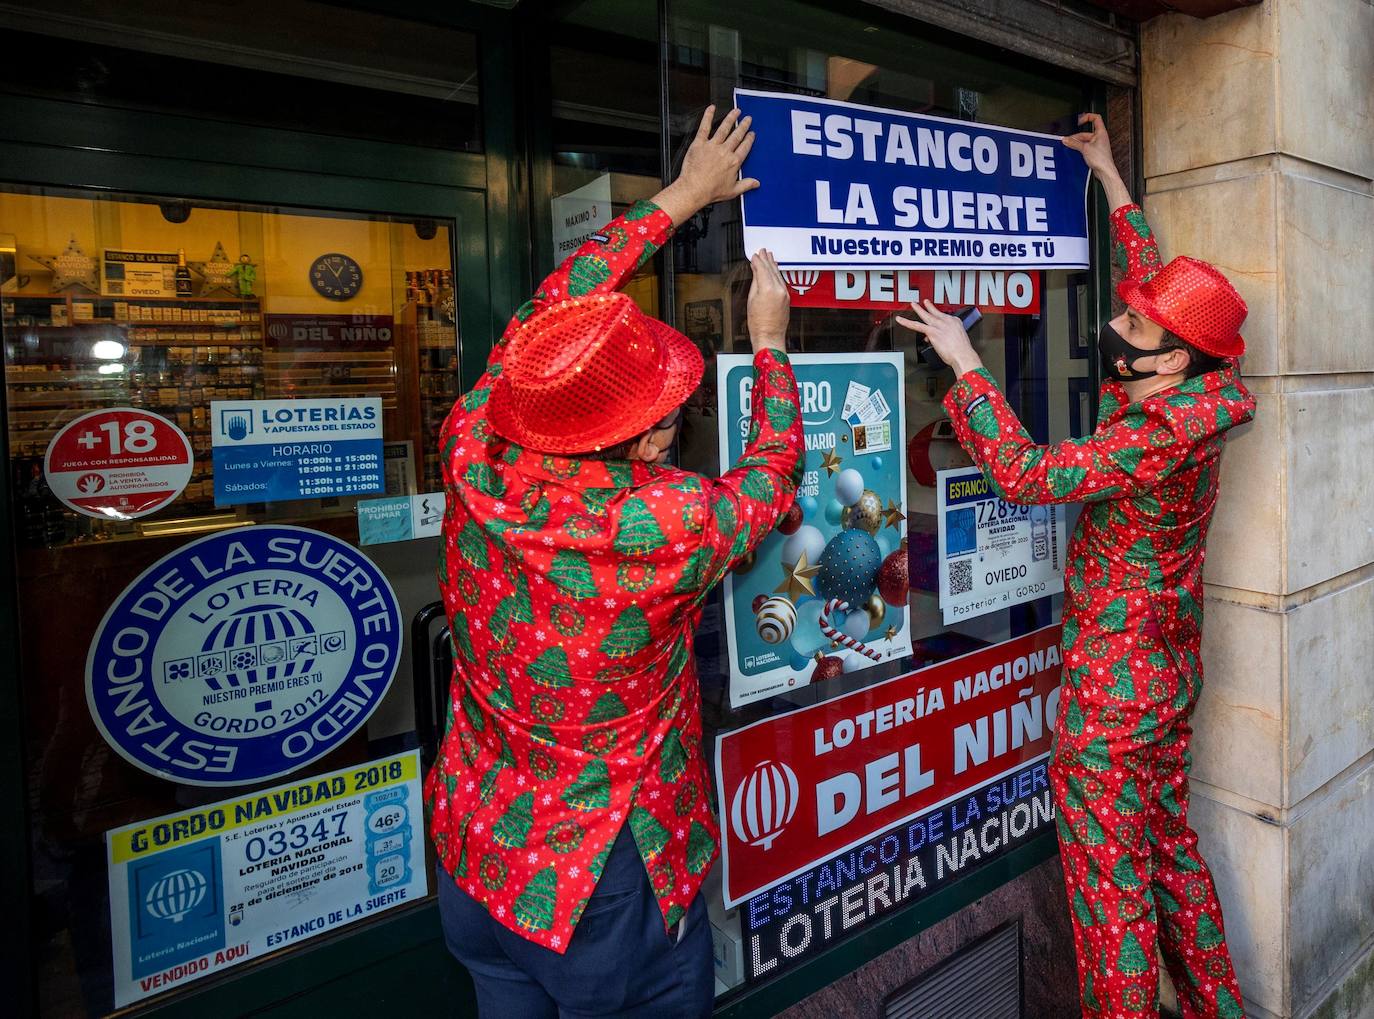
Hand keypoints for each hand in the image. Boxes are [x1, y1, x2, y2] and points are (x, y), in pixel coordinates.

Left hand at [654, 105, 757, 223]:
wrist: (694, 189)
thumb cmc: (711, 191)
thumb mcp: (733, 191)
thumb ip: (746, 184)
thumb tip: (756, 183)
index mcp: (734, 162)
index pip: (744, 147)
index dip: (749, 139)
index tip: (751, 134)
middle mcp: (725, 151)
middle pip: (737, 135)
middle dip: (743, 126)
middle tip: (748, 119)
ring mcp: (712, 146)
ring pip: (724, 128)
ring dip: (731, 118)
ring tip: (736, 112)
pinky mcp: (700, 143)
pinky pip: (705, 127)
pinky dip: (708, 116)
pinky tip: (712, 109)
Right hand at [746, 248, 788, 353]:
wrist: (769, 336)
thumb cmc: (758, 323)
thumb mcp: (752, 300)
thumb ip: (755, 282)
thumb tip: (756, 271)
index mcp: (768, 289)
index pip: (762, 269)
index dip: (757, 261)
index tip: (754, 255)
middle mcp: (779, 289)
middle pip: (772, 270)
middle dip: (766, 259)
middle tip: (762, 251)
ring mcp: (785, 293)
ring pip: (778, 274)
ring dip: (773, 264)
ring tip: (769, 257)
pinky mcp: (787, 298)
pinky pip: (781, 281)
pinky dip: (777, 273)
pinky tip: (774, 270)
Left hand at [895, 301, 981, 375]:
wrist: (963, 355)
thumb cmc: (962, 352)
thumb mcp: (956, 341)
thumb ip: (945, 338)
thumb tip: (935, 340)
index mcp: (955, 322)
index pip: (944, 318)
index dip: (938, 320)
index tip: (936, 317)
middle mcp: (947, 321)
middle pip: (935, 312)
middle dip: (929, 307)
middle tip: (925, 302)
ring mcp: (938, 326)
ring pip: (925, 316)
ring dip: (918, 310)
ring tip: (913, 305)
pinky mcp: (932, 332)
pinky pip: (916, 326)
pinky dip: (907, 323)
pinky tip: (901, 320)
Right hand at [1062, 112, 1131, 211]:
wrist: (1105, 171)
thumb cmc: (1101, 159)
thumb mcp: (1085, 148)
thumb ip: (1074, 143)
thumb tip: (1066, 139)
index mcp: (1101, 132)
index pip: (1095, 118)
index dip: (1087, 117)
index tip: (1079, 121)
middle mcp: (1100, 137)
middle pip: (1086, 132)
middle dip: (1076, 136)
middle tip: (1068, 140)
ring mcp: (1097, 145)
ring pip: (1084, 140)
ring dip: (1077, 143)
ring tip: (1070, 146)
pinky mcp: (1095, 152)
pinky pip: (1085, 147)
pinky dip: (1079, 148)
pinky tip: (1074, 151)